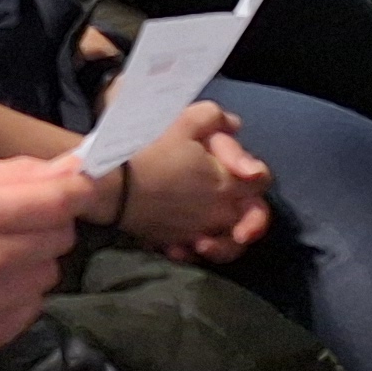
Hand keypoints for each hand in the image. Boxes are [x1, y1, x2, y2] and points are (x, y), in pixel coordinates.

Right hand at [0, 157, 85, 351]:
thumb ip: (15, 174)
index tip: (78, 186)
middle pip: (60, 238)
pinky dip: (18, 293)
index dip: (76, 190)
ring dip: (31, 261)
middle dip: (45, 224)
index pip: (57, 202)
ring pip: (49, 274)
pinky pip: (32, 307)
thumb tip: (74, 169)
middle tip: (11, 221)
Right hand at [110, 104, 273, 265]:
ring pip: (228, 245)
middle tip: (234, 200)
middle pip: (253, 220)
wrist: (110, 187)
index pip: (261, 180)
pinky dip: (193, 248)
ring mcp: (199, 231)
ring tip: (211, 230)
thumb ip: (214, 118)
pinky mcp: (176, 243)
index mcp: (228, 183)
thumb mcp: (182, 120)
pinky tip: (184, 241)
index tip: (240, 164)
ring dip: (226, 239)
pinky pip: (194, 252)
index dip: (253, 168)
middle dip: (250, 215)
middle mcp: (221, 213)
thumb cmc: (148, 151)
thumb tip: (234, 125)